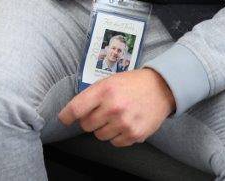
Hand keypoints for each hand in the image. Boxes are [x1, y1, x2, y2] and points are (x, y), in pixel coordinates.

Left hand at [58, 69, 174, 146]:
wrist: (160, 89)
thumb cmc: (130, 84)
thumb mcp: (108, 82)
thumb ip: (91, 96)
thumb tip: (74, 112)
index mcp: (103, 91)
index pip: (76, 109)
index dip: (66, 116)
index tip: (64, 119)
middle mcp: (113, 108)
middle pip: (86, 125)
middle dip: (88, 120)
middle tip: (99, 114)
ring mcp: (124, 123)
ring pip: (99, 135)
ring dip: (102, 129)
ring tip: (114, 118)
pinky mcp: (135, 134)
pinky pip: (115, 142)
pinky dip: (116, 136)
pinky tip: (123, 124)